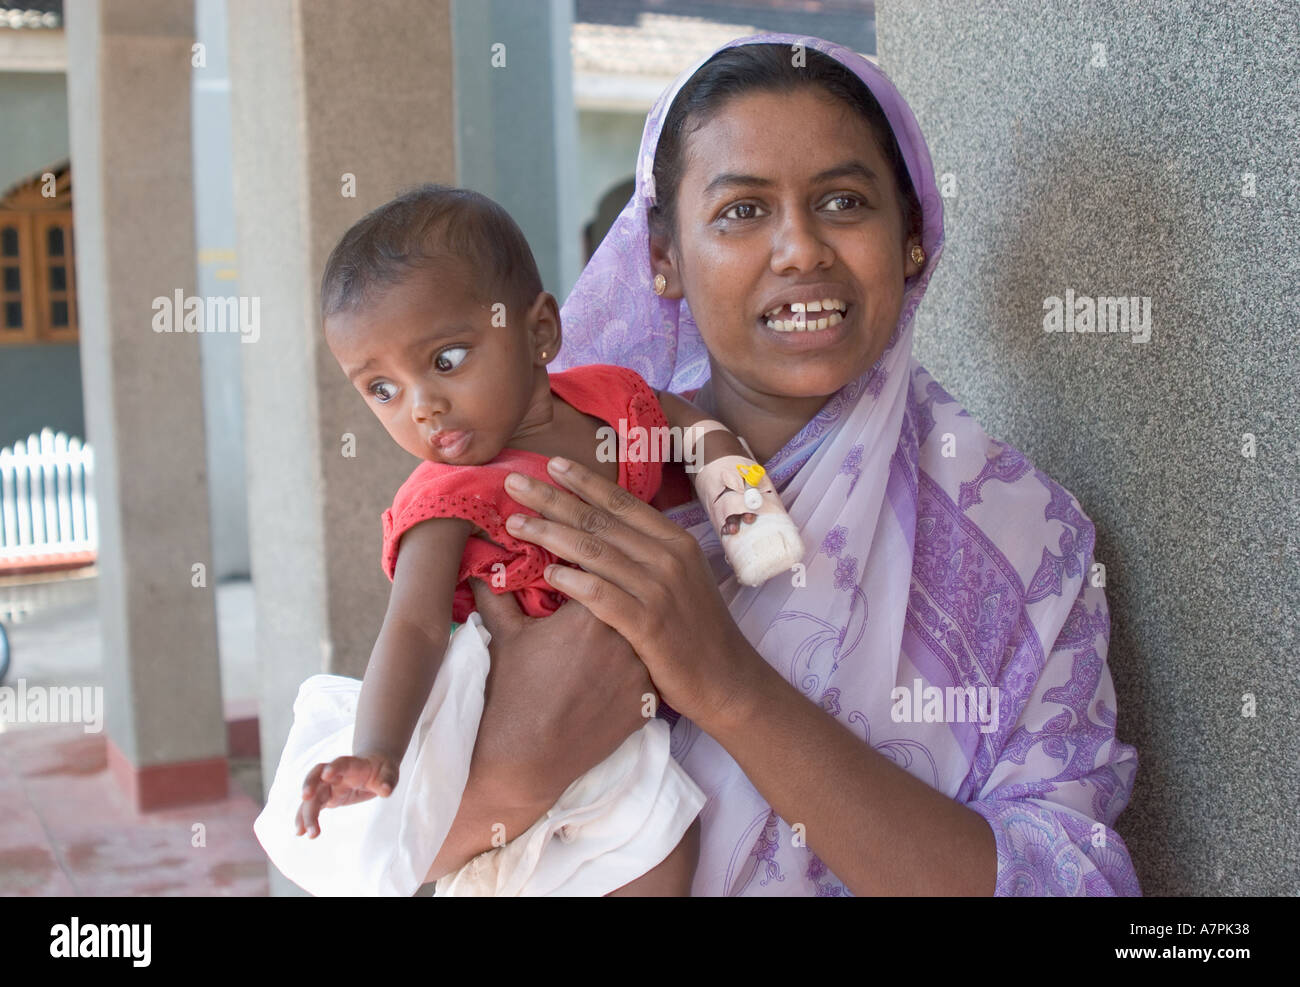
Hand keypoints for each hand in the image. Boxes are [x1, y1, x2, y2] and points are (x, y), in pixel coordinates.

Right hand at [294, 753, 398, 838]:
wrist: (373, 767)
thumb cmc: (382, 770)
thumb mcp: (389, 773)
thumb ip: (387, 781)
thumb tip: (386, 791)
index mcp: (352, 765)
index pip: (341, 763)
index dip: (334, 767)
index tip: (326, 775)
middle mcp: (335, 774)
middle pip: (317, 776)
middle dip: (310, 786)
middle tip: (305, 799)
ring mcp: (328, 785)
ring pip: (311, 795)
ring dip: (304, 812)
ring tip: (301, 832)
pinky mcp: (326, 797)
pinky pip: (311, 807)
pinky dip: (303, 818)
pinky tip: (299, 832)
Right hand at [464, 578, 654, 809]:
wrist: (522, 759)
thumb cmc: (507, 692)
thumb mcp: (501, 634)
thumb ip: (497, 589)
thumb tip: (482, 561)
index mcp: (591, 612)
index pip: (601, 575)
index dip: (590, 575)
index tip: (579, 580)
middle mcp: (624, 638)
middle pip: (627, 605)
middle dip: (614, 603)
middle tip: (595, 614)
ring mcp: (641, 674)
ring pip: (643, 639)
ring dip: (630, 636)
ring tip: (606, 646)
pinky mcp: (648, 704)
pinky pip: (648, 674)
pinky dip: (635, 671)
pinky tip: (615, 675)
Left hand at [499, 457, 759, 727]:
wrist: (727, 680)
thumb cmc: (698, 630)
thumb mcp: (682, 578)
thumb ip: (648, 552)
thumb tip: (608, 531)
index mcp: (675, 541)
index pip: (621, 502)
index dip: (584, 481)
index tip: (551, 463)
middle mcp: (668, 558)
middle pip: (599, 520)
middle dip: (552, 498)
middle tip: (514, 482)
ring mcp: (659, 590)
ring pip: (594, 552)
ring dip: (550, 534)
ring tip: (516, 524)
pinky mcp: (649, 626)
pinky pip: (602, 596)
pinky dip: (573, 582)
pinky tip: (547, 574)